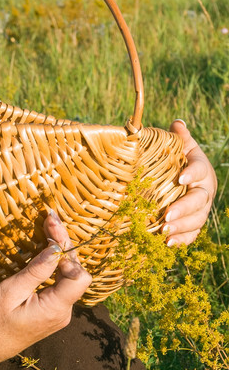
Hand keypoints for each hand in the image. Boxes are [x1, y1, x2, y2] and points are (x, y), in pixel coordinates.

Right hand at [0, 211, 91, 367]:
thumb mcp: (12, 291)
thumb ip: (37, 271)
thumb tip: (56, 248)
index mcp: (56, 308)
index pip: (79, 276)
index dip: (68, 252)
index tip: (50, 232)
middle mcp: (64, 312)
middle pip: (76, 273)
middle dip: (64, 245)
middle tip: (49, 219)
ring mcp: (60, 313)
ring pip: (70, 276)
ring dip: (60, 253)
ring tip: (49, 228)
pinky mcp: (54, 311)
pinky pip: (62, 283)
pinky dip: (56, 265)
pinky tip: (47, 249)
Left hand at [163, 119, 216, 245]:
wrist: (181, 177)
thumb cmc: (177, 158)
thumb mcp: (179, 146)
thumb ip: (178, 137)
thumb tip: (177, 124)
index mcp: (201, 168)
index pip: (200, 170)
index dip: (193, 173)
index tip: (181, 178)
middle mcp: (205, 190)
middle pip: (199, 200)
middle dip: (184, 209)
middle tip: (167, 215)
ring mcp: (201, 209)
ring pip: (196, 220)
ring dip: (181, 227)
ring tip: (164, 232)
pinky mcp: (194, 223)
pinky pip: (191, 234)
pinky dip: (181, 240)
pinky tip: (167, 245)